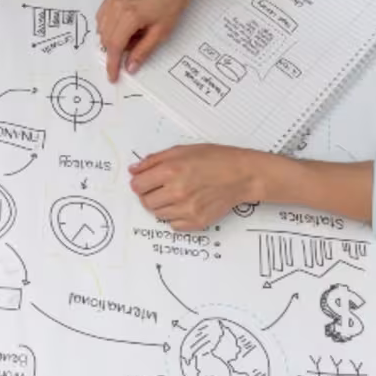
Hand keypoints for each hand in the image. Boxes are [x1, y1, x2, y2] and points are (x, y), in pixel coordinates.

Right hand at [98, 0, 201, 79]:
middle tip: (133, 50)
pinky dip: (109, 25)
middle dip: (115, 50)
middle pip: (106, 38)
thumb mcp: (161, 31)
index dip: (112, 64)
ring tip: (133, 35)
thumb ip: (143, 51)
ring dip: (112, 38)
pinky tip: (125, 26)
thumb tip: (130, 66)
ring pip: (101, 27)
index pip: (114, 46)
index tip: (112, 76)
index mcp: (129, 16)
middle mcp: (116, 5)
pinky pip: (103, 15)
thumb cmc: (172, 1)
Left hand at [129, 144, 270, 230]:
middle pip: (146, 202)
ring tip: (176, 194)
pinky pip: (173, 225)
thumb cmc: (215, 159)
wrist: (242, 175)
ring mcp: (187, 209)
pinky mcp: (197, 222)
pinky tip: (185, 205)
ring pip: (158, 214)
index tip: (144, 181)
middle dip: (149, 194)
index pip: (137, 185)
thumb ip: (154, 160)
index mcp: (170, 171)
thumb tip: (134, 170)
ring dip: (162, 206)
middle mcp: (177, 192)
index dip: (139, 183)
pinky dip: (175, 217)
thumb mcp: (181, 150)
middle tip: (161, 187)